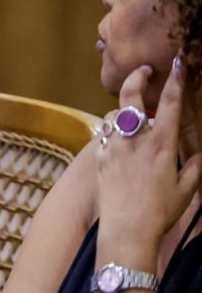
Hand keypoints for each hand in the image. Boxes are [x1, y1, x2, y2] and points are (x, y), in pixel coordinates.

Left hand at [97, 59, 201, 254]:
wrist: (127, 230)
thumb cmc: (161, 211)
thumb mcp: (187, 188)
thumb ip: (194, 166)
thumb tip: (198, 154)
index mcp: (162, 143)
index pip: (171, 103)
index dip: (175, 79)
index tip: (178, 62)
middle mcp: (135, 139)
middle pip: (131, 96)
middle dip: (137, 77)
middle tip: (144, 71)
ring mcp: (114, 147)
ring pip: (114, 115)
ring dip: (124, 110)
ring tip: (133, 114)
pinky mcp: (100, 158)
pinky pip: (104, 133)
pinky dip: (113, 130)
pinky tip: (120, 138)